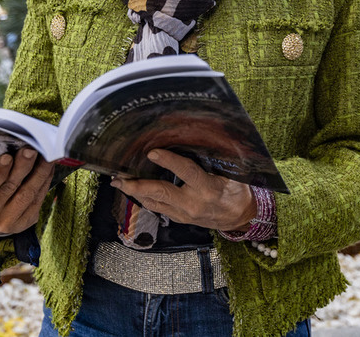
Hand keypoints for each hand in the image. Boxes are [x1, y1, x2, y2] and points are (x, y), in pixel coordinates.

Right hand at [0, 149, 54, 236]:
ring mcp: (6, 223)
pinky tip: (48, 167)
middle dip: (22, 167)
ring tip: (45, 156)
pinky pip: (37, 199)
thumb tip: (8, 144)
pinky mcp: (24, 223)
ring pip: (27, 194)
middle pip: (8, 188)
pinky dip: (44, 181)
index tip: (7, 157)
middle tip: (30, 150)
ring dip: (39, 172)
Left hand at [111, 149, 256, 230]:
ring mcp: (184, 214)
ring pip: (154, 203)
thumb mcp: (228, 173)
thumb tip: (189, 140)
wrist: (240, 217)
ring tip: (119, 183)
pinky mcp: (180, 219)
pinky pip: (158, 208)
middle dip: (137, 185)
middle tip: (118, 178)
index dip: (168, 161)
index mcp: (207, 188)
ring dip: (135, 193)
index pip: (185, 172)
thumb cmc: (236, 190)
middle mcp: (193, 203)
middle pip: (160, 193)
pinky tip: (135, 191)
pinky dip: (145, 198)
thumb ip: (208, 161)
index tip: (152, 153)